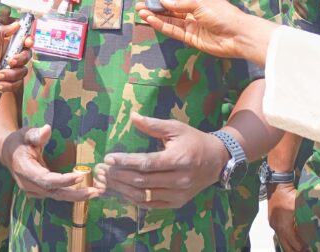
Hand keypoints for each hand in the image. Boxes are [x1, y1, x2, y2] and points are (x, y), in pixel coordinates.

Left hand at [0, 22, 31, 99]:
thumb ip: (2, 31)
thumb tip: (17, 23)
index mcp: (7, 45)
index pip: (24, 40)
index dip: (29, 41)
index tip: (27, 43)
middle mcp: (11, 57)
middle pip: (27, 56)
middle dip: (19, 60)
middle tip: (9, 62)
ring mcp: (11, 71)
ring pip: (22, 72)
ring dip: (10, 75)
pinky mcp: (9, 83)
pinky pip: (17, 84)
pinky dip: (8, 85)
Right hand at [1, 125, 98, 200]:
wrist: (8, 152)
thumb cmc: (19, 141)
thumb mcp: (25, 133)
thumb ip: (36, 134)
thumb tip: (46, 130)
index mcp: (25, 170)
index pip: (46, 179)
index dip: (63, 180)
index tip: (80, 176)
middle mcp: (28, 184)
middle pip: (54, 192)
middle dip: (75, 193)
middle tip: (94, 191)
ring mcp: (33, 190)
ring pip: (56, 196)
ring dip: (75, 196)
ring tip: (94, 192)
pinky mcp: (38, 191)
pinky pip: (55, 194)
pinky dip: (69, 193)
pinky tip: (84, 191)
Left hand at [94, 112, 225, 208]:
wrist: (217, 161)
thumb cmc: (193, 140)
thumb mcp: (176, 128)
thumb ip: (153, 124)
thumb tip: (132, 116)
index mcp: (178, 159)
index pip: (147, 163)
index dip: (126, 161)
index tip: (109, 158)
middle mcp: (179, 179)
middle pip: (143, 181)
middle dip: (119, 176)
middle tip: (102, 170)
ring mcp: (178, 194)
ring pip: (144, 195)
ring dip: (122, 189)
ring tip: (106, 181)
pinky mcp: (176, 203)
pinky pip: (150, 204)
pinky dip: (133, 199)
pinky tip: (121, 190)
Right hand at [136, 0, 252, 58]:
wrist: (237, 35)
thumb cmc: (223, 14)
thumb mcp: (199, 2)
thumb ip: (179, 3)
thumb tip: (163, 0)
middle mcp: (193, 12)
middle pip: (170, 9)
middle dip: (155, 7)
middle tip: (140, 5)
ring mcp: (191, 25)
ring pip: (169, 20)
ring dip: (155, 16)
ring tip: (141, 12)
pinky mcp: (190, 38)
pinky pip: (173, 30)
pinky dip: (162, 26)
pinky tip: (152, 21)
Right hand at [268, 182, 304, 251]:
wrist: (277, 185)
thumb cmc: (289, 194)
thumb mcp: (300, 205)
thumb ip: (306, 217)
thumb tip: (316, 228)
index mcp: (284, 225)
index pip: (294, 242)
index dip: (302, 248)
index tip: (310, 248)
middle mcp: (277, 226)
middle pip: (286, 245)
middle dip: (295, 250)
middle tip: (305, 250)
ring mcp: (273, 224)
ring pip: (281, 240)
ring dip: (290, 245)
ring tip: (300, 248)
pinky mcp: (271, 220)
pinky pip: (278, 234)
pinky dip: (285, 239)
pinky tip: (292, 239)